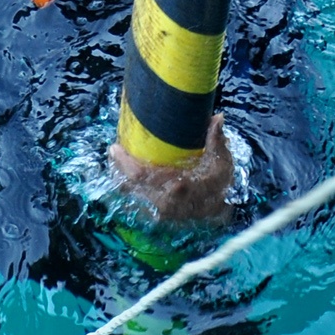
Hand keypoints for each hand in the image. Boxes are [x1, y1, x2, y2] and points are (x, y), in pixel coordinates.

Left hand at [111, 113, 234, 222]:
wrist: (219, 212)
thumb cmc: (218, 184)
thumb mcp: (221, 161)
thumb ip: (216, 140)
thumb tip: (217, 118)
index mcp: (177, 186)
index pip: (140, 174)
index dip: (123, 162)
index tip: (115, 148)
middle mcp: (163, 202)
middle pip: (128, 185)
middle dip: (117, 168)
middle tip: (114, 151)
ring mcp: (157, 212)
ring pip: (128, 195)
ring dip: (119, 178)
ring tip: (116, 162)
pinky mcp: (154, 217)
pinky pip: (133, 202)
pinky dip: (127, 188)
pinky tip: (123, 176)